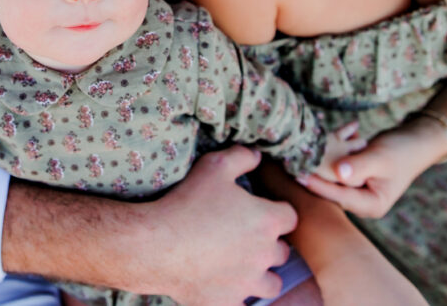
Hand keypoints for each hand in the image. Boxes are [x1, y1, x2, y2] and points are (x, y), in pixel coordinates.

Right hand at [144, 146, 298, 304]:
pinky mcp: (229, 303)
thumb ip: (242, 157)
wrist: (156, 245)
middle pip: (283, 252)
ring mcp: (248, 283)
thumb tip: (257, 155)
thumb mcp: (214, 166)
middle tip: (245, 236)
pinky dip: (239, 297)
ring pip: (272, 283)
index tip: (260, 210)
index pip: (289, 216)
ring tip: (243, 266)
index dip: (276, 212)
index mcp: (267, 221)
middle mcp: (265, 254)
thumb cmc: (186, 203)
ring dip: (262, 274)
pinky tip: (226, 287)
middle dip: (269, 244)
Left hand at [296, 118, 446, 217]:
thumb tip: (338, 174)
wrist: (415, 141)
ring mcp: (357, 189)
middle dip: (314, 176)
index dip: (319, 186)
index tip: (301, 175)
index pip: (340, 197)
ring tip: (297, 154)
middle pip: (333, 191)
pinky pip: (335, 168)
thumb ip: (359, 166)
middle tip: (293, 164)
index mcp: (371, 205)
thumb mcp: (380, 158)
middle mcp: (362, 201)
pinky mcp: (352, 176)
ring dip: (318, 165)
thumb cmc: (402, 150)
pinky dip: (327, 155)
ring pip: (331, 179)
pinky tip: (316, 141)